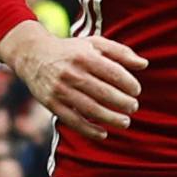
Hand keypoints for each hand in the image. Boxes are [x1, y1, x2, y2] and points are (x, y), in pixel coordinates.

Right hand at [0, 21, 146, 140]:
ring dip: (111, 118)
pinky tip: (103, 133)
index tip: (136, 91)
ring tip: (125, 122)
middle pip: (104, 93)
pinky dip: (89, 130)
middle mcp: (71, 73)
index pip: (113, 73)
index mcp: (84, 56)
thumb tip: (144, 64)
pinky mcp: (51, 104)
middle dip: (123, 103)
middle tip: (133, 107)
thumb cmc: (70, 50)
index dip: (129, 84)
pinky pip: (73, 121)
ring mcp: (60, 90)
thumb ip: (120, 52)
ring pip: (90, 109)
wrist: (32, 56)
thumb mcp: (94, 43)